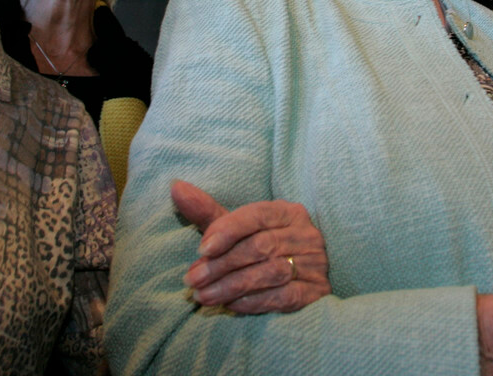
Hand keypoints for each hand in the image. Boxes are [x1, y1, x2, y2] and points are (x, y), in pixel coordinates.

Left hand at [172, 179, 330, 313]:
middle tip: (193, 280)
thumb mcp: (238, 230)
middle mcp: (305, 234)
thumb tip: (176, 188)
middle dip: (222, 264)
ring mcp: (314, 263)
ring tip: (204, 296)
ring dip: (231, 286)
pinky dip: (254, 301)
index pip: (257, 215)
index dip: (228, 231)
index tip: (202, 250)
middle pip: (261, 246)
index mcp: (288, 212)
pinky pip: (283, 296)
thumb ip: (208, 212)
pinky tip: (231, 305)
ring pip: (270, 272)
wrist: (304, 281)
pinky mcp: (316, 292)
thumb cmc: (262, 249)